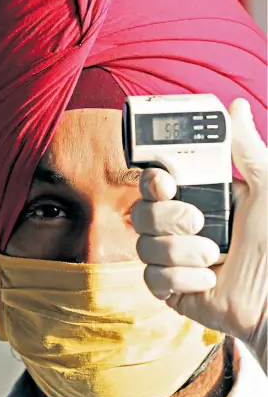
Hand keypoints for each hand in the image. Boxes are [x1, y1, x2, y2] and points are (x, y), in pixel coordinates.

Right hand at [132, 99, 266, 372]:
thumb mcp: (265, 189)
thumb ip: (246, 148)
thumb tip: (235, 108)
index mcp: (198, 198)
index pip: (156, 183)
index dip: (152, 180)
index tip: (164, 182)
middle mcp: (180, 226)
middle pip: (141, 212)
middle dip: (167, 219)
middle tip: (197, 221)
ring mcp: (173, 258)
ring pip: (143, 246)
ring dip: (179, 252)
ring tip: (213, 256)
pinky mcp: (170, 288)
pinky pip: (152, 278)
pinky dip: (181, 279)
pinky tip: (207, 280)